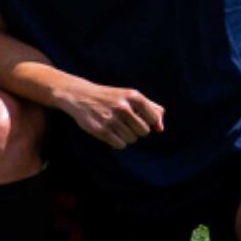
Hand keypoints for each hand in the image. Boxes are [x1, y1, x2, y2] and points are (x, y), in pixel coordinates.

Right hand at [50, 77, 166, 149]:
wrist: (80, 95)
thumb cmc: (110, 97)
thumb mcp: (131, 96)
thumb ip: (151, 109)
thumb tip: (160, 129)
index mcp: (133, 96)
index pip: (153, 119)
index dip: (147, 121)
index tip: (137, 116)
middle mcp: (123, 107)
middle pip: (144, 132)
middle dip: (136, 130)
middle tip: (125, 123)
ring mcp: (111, 119)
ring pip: (132, 139)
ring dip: (126, 136)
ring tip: (116, 126)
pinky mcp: (100, 130)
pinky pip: (120, 145)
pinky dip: (117, 142)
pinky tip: (110, 133)